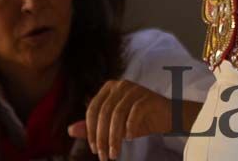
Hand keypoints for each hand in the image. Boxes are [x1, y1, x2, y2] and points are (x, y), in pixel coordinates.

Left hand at [68, 80, 197, 160]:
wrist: (166, 117)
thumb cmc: (138, 121)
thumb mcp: (113, 126)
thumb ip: (93, 127)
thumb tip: (70, 130)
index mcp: (108, 88)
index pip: (92, 109)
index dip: (90, 131)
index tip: (94, 150)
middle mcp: (120, 85)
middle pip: (104, 113)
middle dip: (102, 137)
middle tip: (104, 156)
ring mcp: (134, 89)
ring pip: (117, 114)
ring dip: (114, 138)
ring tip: (114, 154)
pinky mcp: (147, 97)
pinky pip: (134, 113)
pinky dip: (130, 128)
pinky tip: (130, 139)